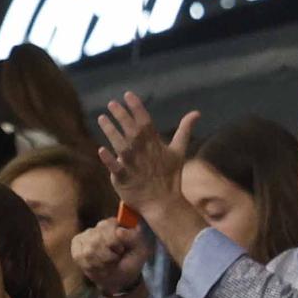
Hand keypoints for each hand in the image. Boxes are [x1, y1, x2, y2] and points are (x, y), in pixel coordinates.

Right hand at [72, 219, 146, 296]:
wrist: (121, 278)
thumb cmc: (131, 261)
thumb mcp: (141, 250)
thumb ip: (133, 238)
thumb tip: (118, 231)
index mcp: (117, 222)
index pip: (108, 226)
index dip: (114, 243)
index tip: (121, 251)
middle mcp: (100, 226)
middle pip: (96, 240)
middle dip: (106, 256)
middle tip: (114, 260)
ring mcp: (86, 235)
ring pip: (88, 250)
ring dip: (100, 263)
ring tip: (107, 265)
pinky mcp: (77, 246)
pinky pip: (79, 256)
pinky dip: (90, 266)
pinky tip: (97, 267)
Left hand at [96, 92, 197, 218]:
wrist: (163, 202)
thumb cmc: (170, 176)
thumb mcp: (179, 151)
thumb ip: (184, 130)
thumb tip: (196, 112)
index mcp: (154, 143)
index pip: (144, 120)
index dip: (136, 107)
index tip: (127, 94)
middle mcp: (142, 152)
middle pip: (131, 130)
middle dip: (121, 115)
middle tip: (112, 103)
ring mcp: (132, 165)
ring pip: (120, 145)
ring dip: (111, 131)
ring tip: (101, 118)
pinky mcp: (123, 179)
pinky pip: (115, 168)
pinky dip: (109, 160)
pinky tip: (101, 149)